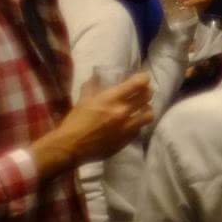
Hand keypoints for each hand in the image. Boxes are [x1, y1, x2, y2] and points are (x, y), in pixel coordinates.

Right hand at [39, 73, 153, 172]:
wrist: (72, 146)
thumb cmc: (75, 121)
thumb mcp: (83, 100)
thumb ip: (92, 86)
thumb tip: (96, 76)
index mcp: (112, 99)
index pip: (139, 83)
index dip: (143, 78)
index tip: (141, 78)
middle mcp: (124, 111)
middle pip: (147, 97)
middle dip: (146, 92)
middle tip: (142, 92)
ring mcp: (128, 127)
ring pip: (149, 114)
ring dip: (146, 109)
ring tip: (140, 109)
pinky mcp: (127, 140)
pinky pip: (140, 129)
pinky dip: (138, 124)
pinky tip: (130, 124)